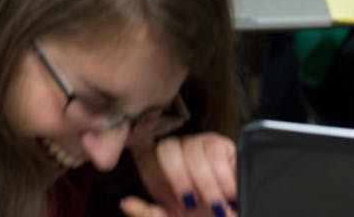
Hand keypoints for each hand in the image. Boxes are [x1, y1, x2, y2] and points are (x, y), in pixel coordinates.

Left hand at [121, 132, 236, 216]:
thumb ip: (148, 214)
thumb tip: (126, 203)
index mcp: (160, 172)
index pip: (143, 147)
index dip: (139, 142)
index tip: (139, 150)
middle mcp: (178, 155)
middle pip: (167, 147)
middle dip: (179, 178)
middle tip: (190, 203)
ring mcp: (200, 147)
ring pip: (193, 150)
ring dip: (205, 183)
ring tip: (214, 204)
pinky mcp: (223, 146)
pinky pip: (217, 152)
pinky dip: (222, 178)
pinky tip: (227, 193)